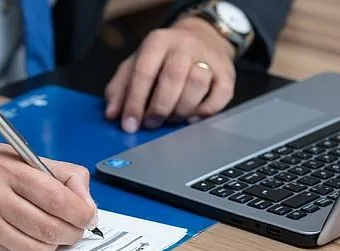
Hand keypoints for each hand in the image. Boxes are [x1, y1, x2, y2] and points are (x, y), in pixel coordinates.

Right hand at [0, 139, 96, 250]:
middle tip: (77, 228)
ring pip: (37, 248)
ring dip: (55, 244)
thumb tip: (89, 205)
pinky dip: (34, 248)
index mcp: (10, 169)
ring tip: (55, 231)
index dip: (82, 213)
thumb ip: (66, 176)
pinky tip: (31, 234)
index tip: (89, 217)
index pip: (59, 199)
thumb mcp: (28, 158)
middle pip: (50, 228)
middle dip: (74, 233)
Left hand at [105, 17, 235, 132]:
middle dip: (159, 108)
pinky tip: (192, 117)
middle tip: (152, 123)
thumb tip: (112, 114)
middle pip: (172, 78)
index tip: (129, 124)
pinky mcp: (227, 75)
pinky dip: (203, 113)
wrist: (204, 38)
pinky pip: (218, 98)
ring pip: (196, 85)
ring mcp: (209, 59)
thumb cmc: (165, 57)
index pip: (144, 72)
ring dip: (181, 110)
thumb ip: (121, 87)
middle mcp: (185, 46)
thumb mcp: (138, 63)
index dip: (135, 102)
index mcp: (158, 41)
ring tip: (171, 118)